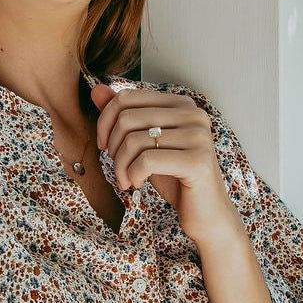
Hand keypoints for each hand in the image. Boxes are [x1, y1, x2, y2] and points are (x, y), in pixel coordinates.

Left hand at [91, 84, 240, 247]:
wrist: (205, 213)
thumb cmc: (175, 178)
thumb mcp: (145, 145)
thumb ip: (124, 116)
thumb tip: (97, 90)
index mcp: (181, 104)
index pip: (127, 97)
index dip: (105, 121)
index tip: (105, 146)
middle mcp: (193, 114)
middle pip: (127, 118)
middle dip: (113, 147)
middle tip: (119, 168)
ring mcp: (198, 136)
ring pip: (134, 141)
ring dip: (121, 166)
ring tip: (126, 179)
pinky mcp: (197, 161)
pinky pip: (147, 161)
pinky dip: (133, 175)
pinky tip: (136, 184)